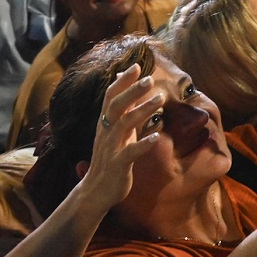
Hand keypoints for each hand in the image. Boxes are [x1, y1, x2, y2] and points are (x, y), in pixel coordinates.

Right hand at [71, 65, 164, 211]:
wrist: (96, 190)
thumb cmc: (110, 156)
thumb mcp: (116, 130)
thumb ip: (123, 109)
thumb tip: (128, 85)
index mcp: (106, 123)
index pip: (111, 97)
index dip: (123, 81)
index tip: (137, 66)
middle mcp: (106, 132)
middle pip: (116, 106)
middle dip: (131, 91)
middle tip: (149, 78)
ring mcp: (110, 148)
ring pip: (123, 125)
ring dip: (142, 111)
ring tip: (159, 99)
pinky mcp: (117, 165)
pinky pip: (130, 153)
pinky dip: (142, 144)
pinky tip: (156, 136)